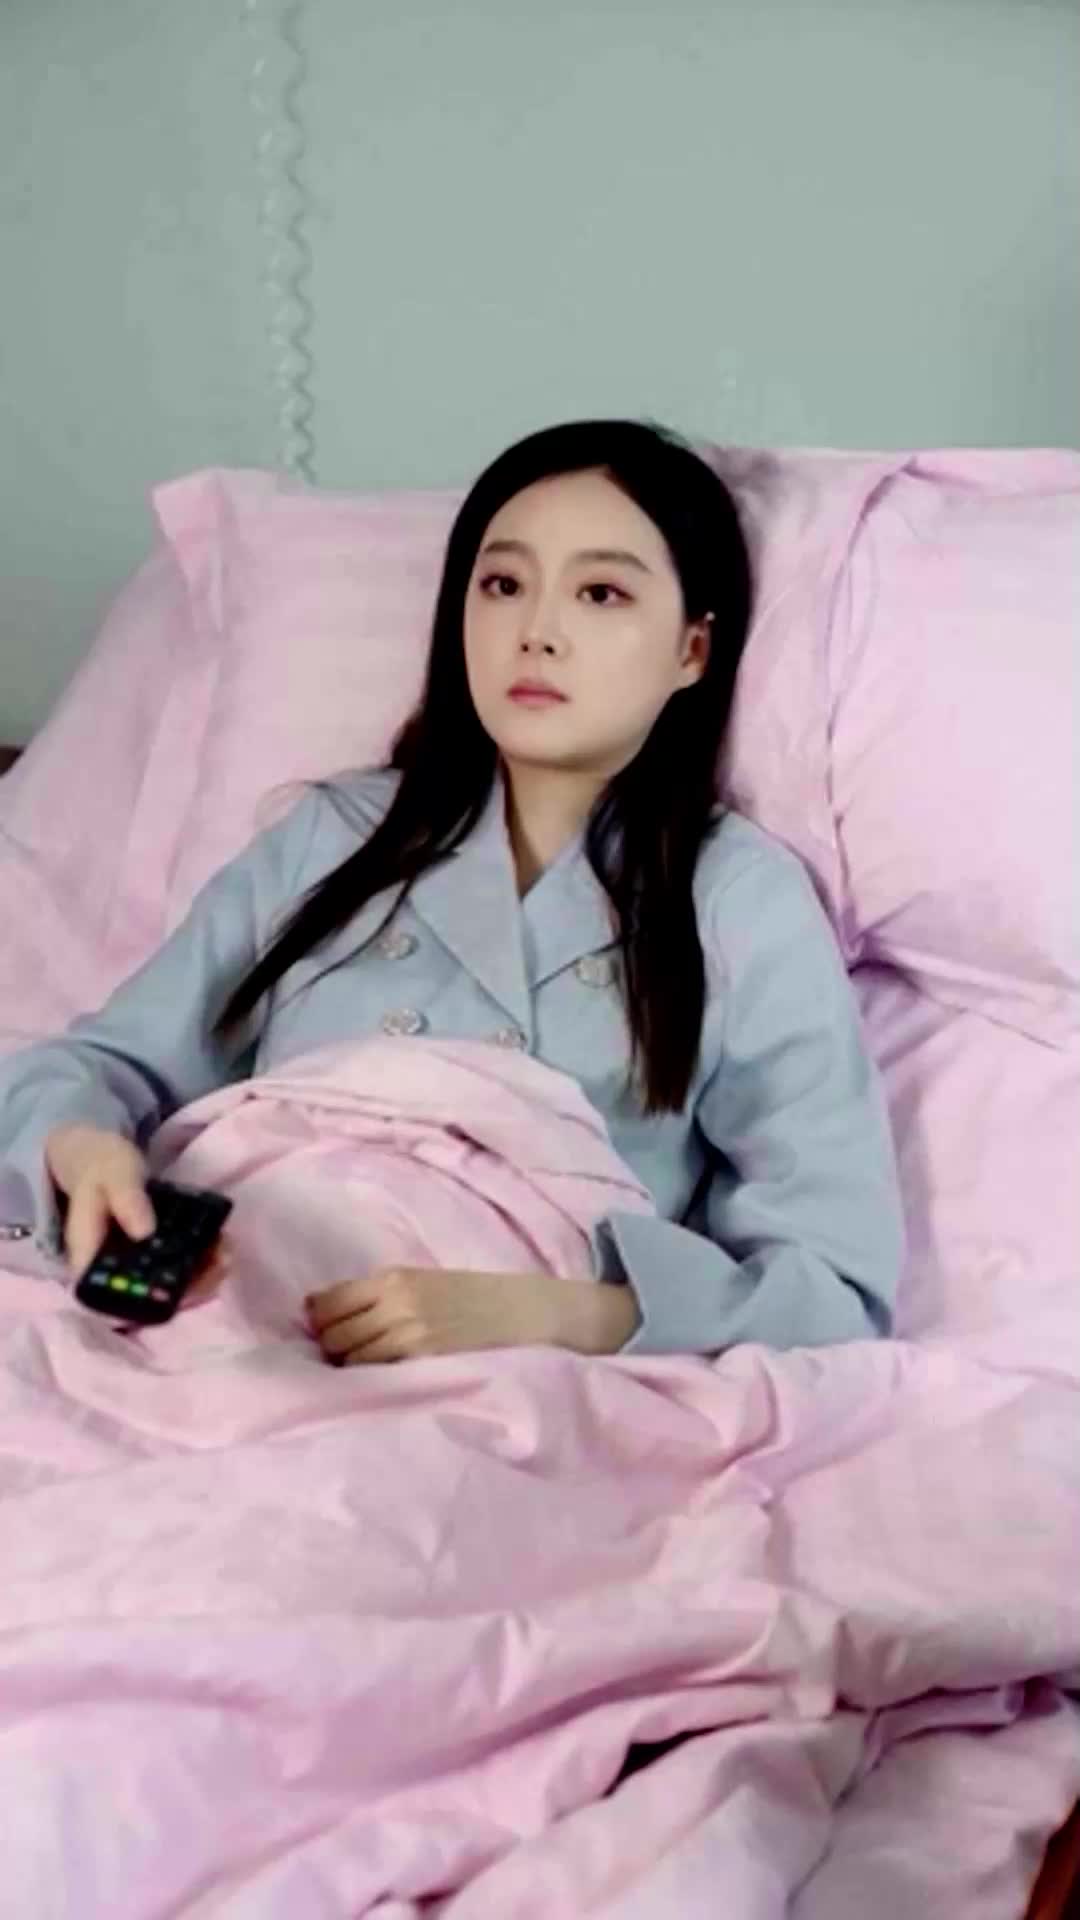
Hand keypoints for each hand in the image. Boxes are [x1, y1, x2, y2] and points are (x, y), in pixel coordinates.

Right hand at [45, 1124, 228, 1309]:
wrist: (102, 1161)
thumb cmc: (103, 1167)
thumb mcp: (114, 1174)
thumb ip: (126, 1199)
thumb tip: (145, 1234)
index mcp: (88, 1259)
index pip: (113, 1300)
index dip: (149, 1304)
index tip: (186, 1286)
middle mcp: (109, 1272)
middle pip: (147, 1298)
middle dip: (188, 1288)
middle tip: (220, 1262)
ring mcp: (131, 1266)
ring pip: (166, 1287)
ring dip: (201, 1276)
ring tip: (226, 1253)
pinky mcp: (151, 1255)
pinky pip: (176, 1267)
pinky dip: (200, 1261)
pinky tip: (221, 1245)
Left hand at [305, 1267, 639, 1364]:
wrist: (522, 1310)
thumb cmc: (471, 1294)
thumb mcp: (423, 1280)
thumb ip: (381, 1293)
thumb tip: (326, 1308)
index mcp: (394, 1278)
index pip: (329, 1301)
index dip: (316, 1318)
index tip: (318, 1326)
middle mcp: (396, 1303)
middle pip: (333, 1334)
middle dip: (327, 1345)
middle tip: (336, 1352)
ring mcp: (410, 1335)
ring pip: (350, 1359)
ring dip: (345, 1365)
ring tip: (356, 1367)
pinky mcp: (425, 1361)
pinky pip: (378, 1374)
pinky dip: (368, 1376)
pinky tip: (376, 1375)